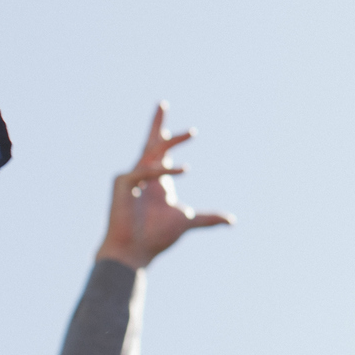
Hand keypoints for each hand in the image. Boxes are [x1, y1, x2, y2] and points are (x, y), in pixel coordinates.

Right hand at [96, 103, 233, 270]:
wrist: (135, 251)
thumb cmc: (156, 237)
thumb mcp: (187, 221)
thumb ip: (208, 219)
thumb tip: (231, 221)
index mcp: (159, 180)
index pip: (161, 152)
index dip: (168, 137)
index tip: (177, 127)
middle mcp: (144, 175)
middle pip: (151, 143)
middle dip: (157, 123)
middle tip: (163, 103)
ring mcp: (131, 177)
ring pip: (153, 152)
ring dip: (172, 141)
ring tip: (193, 132)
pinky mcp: (123, 182)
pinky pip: (146, 170)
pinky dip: (164, 169)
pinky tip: (184, 169)